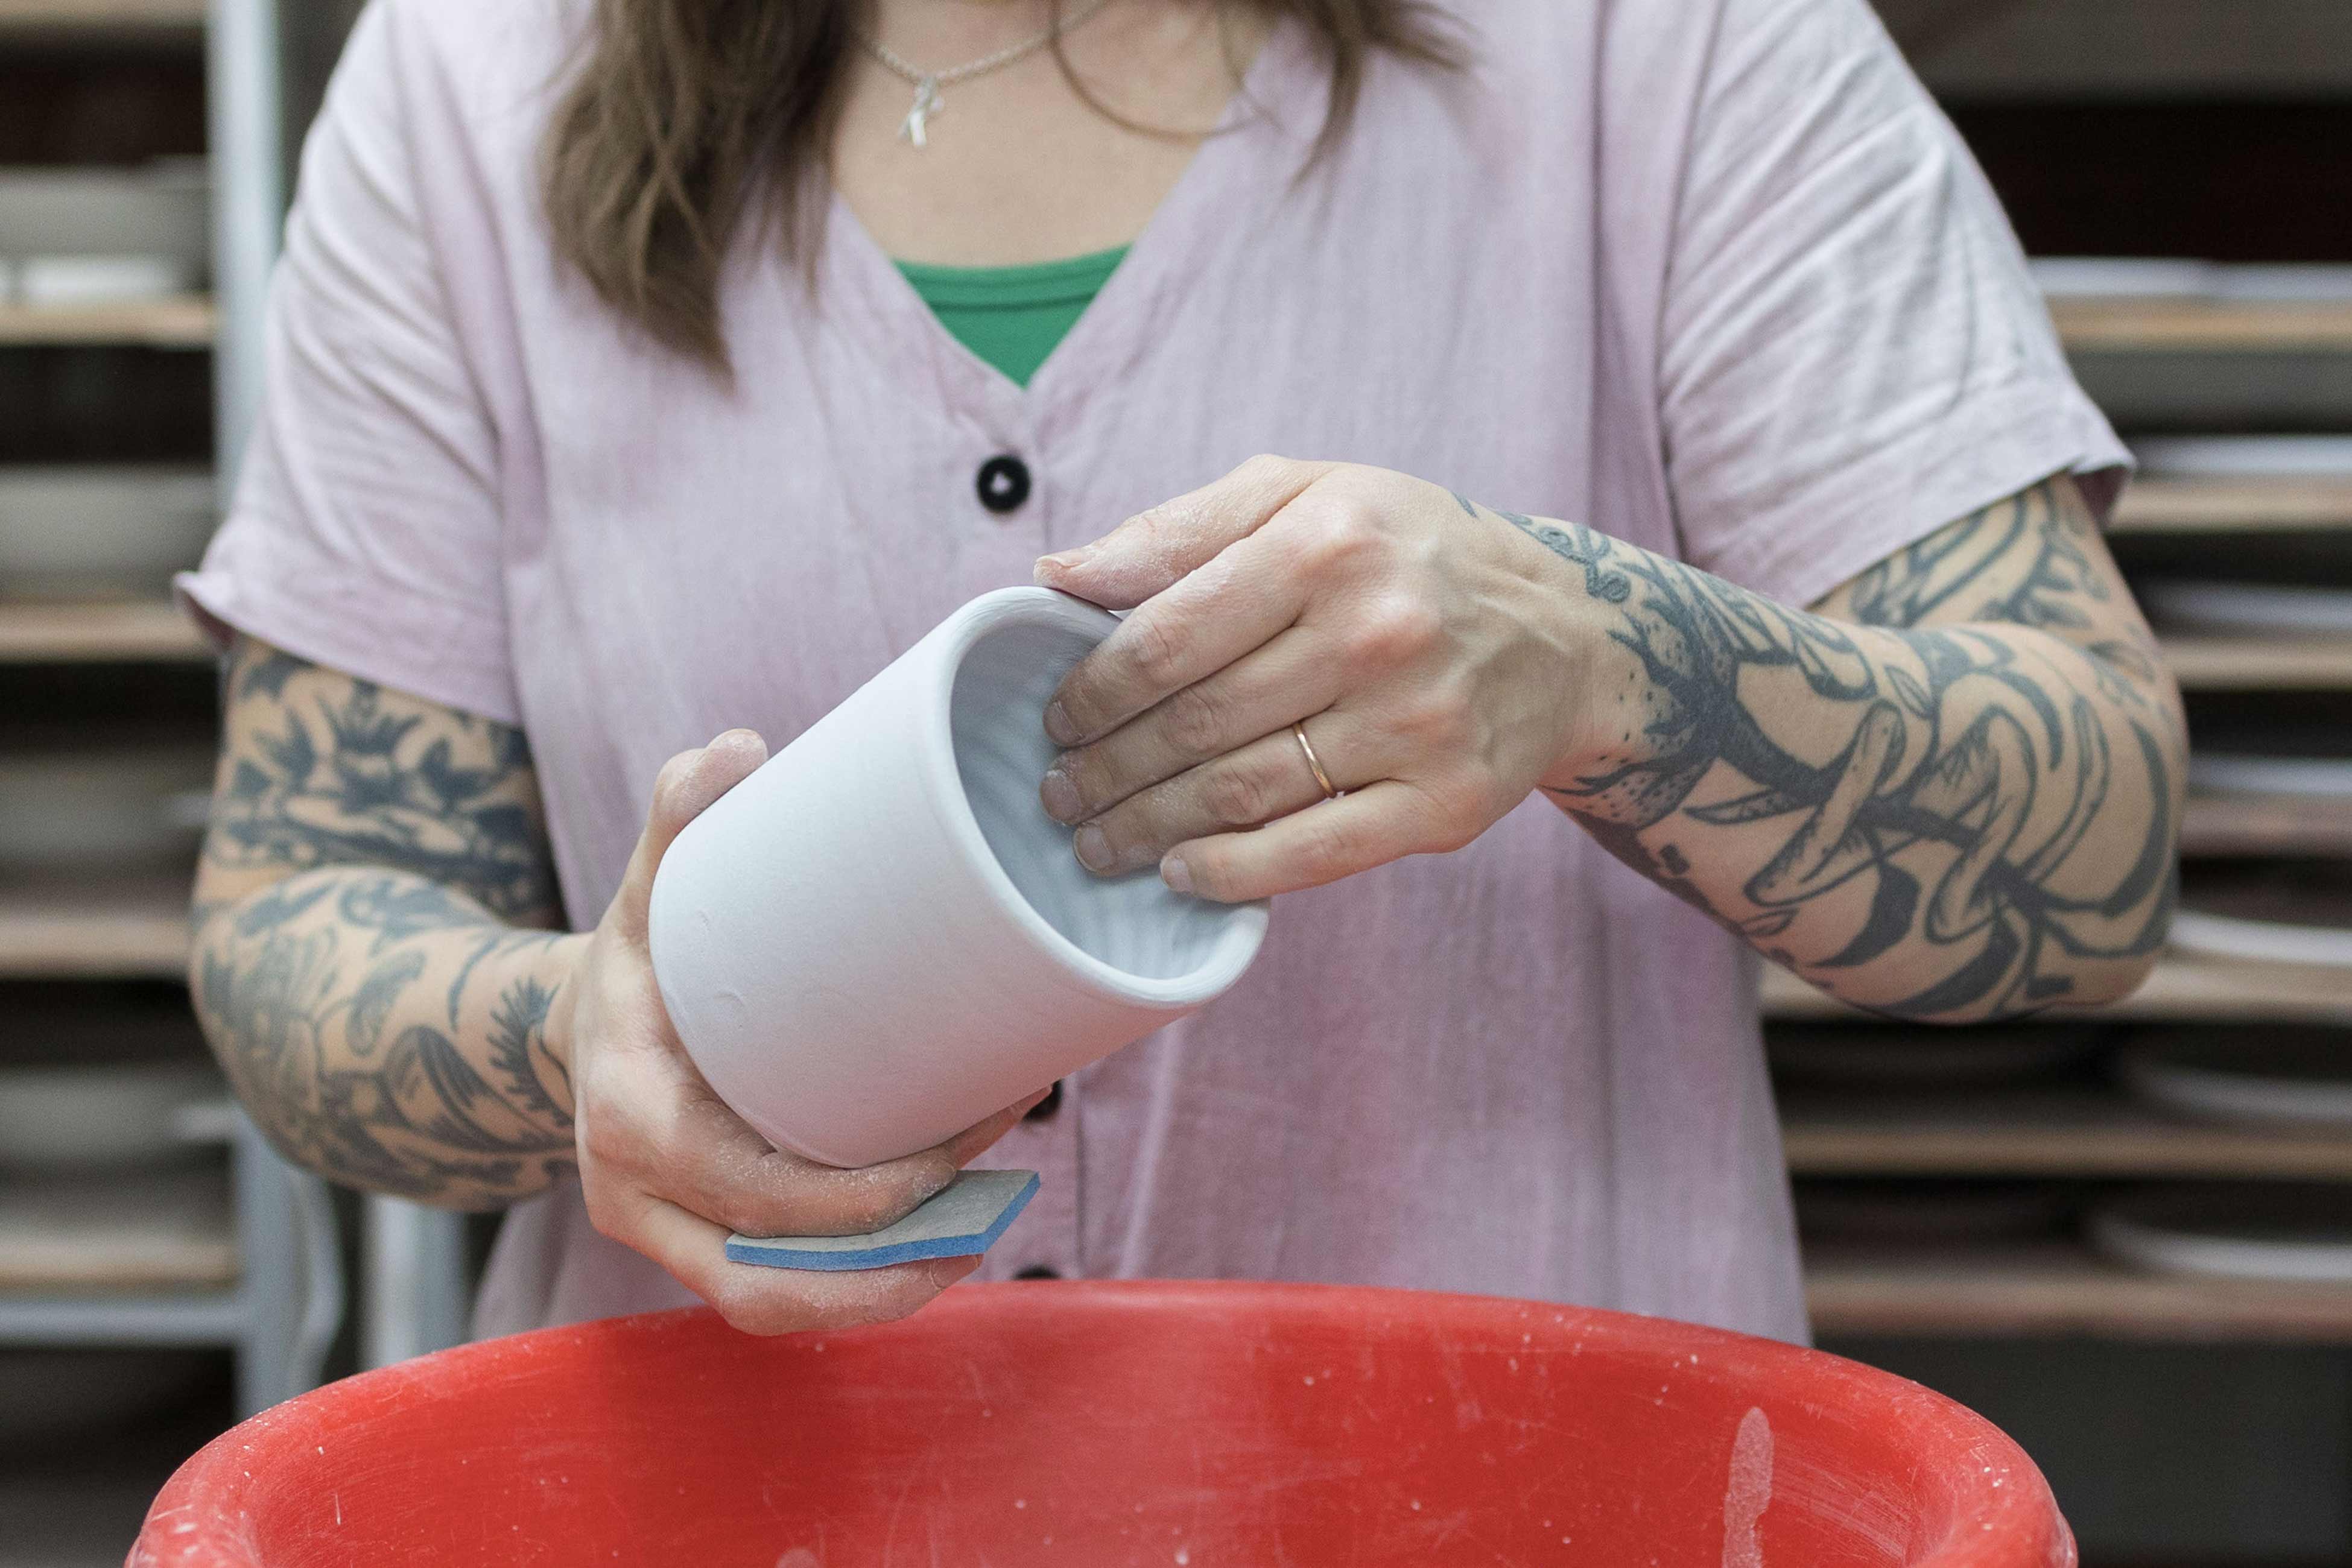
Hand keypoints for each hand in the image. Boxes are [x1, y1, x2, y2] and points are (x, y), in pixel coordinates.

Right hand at [549, 731, 1038, 1334]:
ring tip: (985, 1231)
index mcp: (628, 1114)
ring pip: (773, 1307)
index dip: (859, 1196)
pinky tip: (943, 1244)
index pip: (750, 1192)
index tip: (955, 1145)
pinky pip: (776, 1298)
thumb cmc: (642, 951)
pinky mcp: (699, 1249)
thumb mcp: (648, 882)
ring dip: (885, 1288)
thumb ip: (683, 812)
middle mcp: (634, 1196)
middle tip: (994, 1183)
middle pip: (765, 1279)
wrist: (585, 1018)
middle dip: (890, 1252)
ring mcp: (663, 1234)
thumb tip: (740, 746)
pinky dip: (859, 1287)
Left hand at [1034, 457, 1598, 901]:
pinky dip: (1231, 873)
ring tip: (1098, 840)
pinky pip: (1312, 853)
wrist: (1563, 635)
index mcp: (1326, 543)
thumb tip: (1057, 573)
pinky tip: (1180, 872)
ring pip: (1240, 794)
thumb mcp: (1303, 494)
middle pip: (1195, 724)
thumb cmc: (1407, 554)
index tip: (1056, 721)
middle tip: (1059, 794)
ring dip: (1147, 829)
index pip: (1167, 636)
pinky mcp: (1445, 803)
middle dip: (1107, 771)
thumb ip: (1178, 530)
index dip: (1092, 692)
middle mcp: (1375, 631)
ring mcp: (1416, 723)